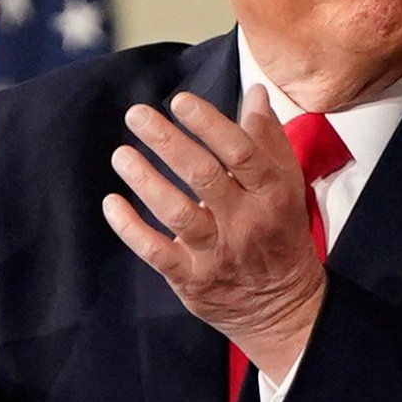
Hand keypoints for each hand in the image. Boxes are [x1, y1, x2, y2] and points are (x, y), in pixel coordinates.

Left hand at [103, 88, 325, 381]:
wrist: (285, 308)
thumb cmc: (282, 234)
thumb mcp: (289, 186)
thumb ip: (268, 140)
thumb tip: (254, 93)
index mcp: (272, 195)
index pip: (242, 152)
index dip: (209, 124)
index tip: (180, 101)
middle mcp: (246, 222)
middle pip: (204, 176)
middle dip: (167, 141)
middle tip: (136, 115)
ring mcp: (217, 252)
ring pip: (177, 212)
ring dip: (145, 180)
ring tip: (121, 154)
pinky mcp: (192, 279)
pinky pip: (155, 251)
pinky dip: (130, 227)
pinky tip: (112, 203)